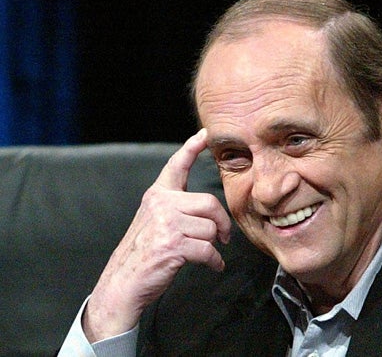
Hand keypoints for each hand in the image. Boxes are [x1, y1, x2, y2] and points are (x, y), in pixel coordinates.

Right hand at [82, 129, 230, 341]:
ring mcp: (166, 224)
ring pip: (210, 228)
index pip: (176, 165)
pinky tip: (213, 265)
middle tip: (224, 236)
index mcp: (157, 195)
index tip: (205, 134)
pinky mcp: (173, 245)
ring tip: (207, 253)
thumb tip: (210, 210)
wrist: (123, 282)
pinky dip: (215, 261)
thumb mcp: (153, 220)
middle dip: (222, 222)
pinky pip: (208, 250)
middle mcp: (161, 204)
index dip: (192, 147)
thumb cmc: (143, 252)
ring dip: (214, 245)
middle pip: (210, 203)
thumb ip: (176, 208)